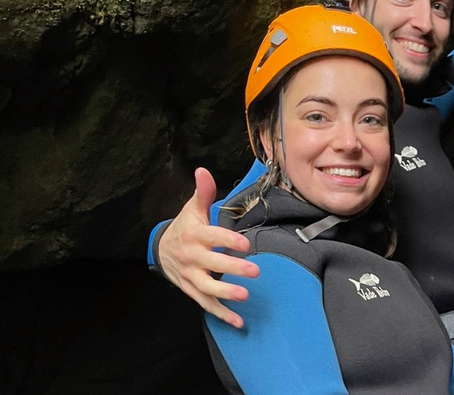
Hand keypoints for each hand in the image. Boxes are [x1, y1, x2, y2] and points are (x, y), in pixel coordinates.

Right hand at [158, 167, 257, 327]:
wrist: (160, 250)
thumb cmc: (186, 226)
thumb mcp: (193, 209)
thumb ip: (203, 192)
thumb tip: (203, 170)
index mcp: (194, 235)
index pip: (212, 237)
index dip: (227, 240)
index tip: (244, 244)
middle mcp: (192, 257)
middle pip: (212, 264)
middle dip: (232, 268)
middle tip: (255, 271)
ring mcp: (191, 276)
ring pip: (207, 287)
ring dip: (225, 294)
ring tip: (244, 296)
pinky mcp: (192, 290)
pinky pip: (206, 304)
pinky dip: (221, 314)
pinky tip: (238, 321)